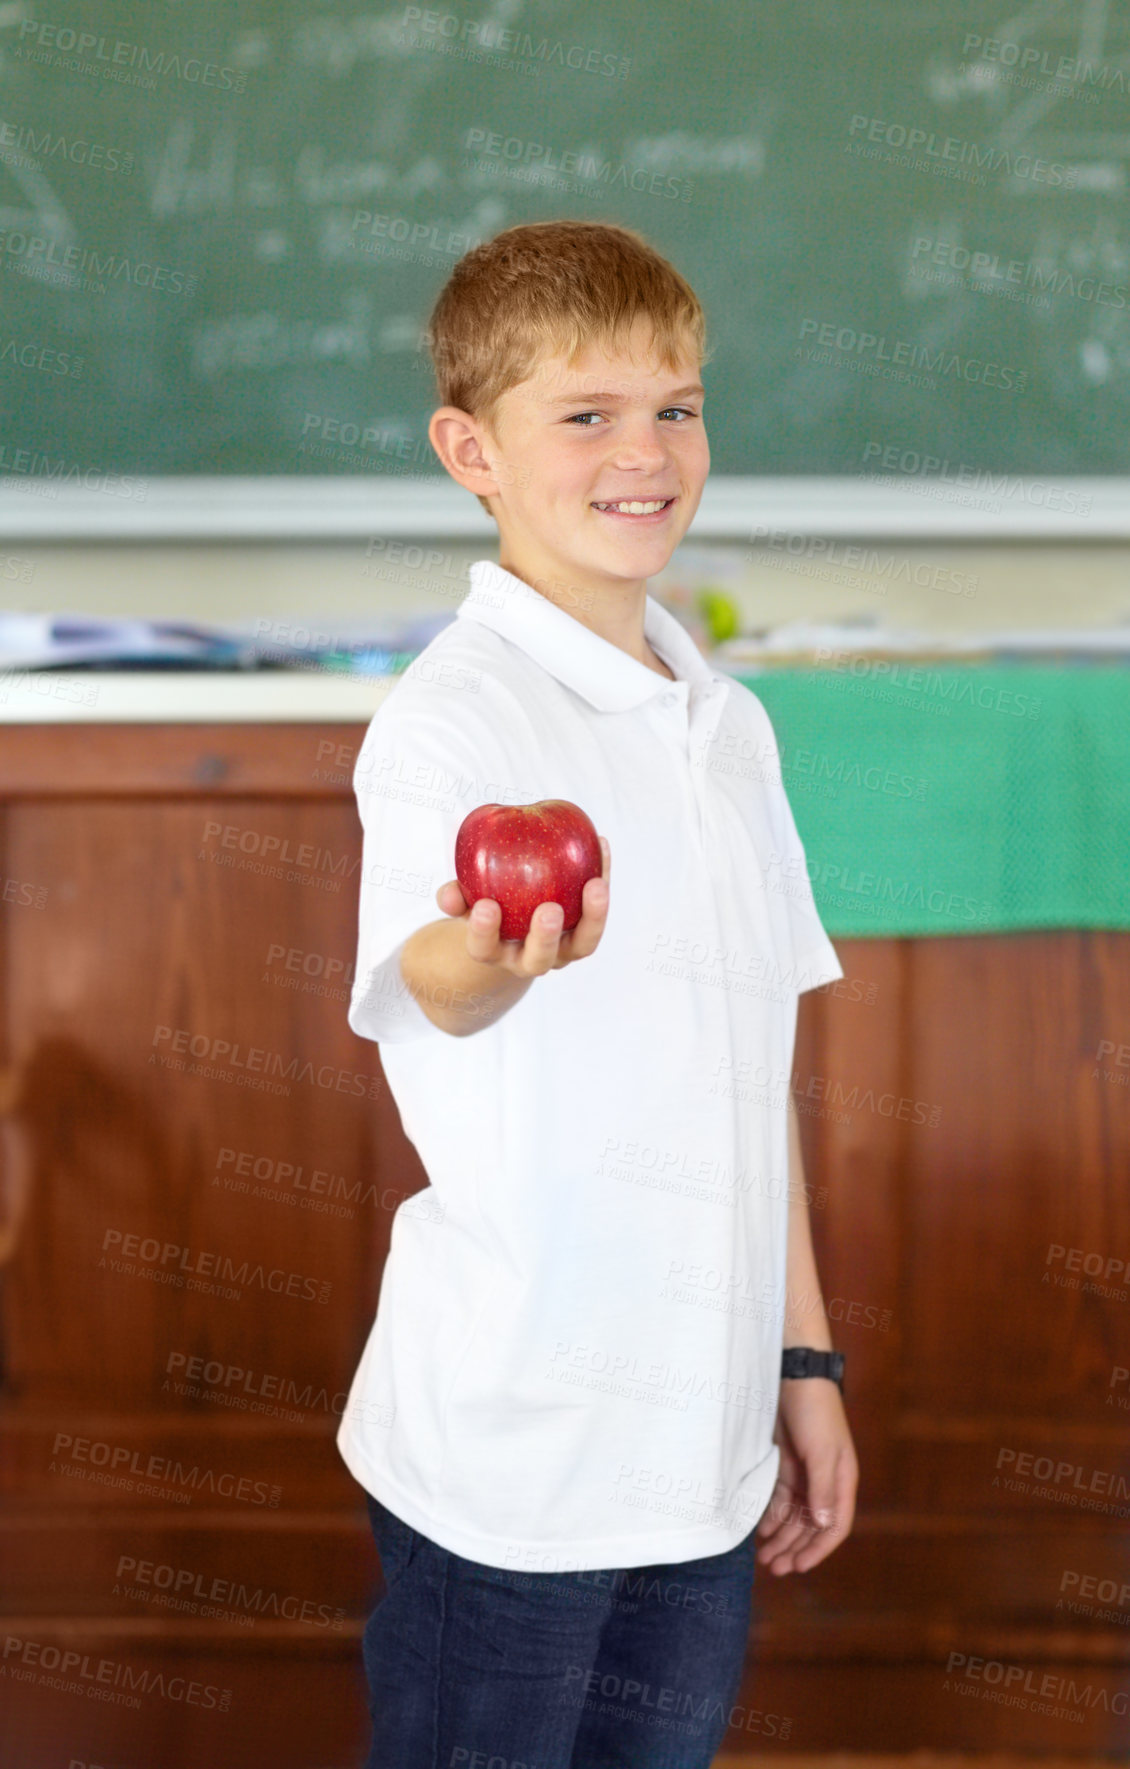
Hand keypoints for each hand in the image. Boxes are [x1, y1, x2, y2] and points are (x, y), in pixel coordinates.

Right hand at [434, 836, 610, 978]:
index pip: (485, 948)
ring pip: (582, 944)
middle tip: (549, 910)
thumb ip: (456, 896)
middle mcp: (530, 958)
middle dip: (545, 937)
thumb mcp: (467, 901)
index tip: (485, 906)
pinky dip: (603, 878)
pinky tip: (602, 845)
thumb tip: (448, 893)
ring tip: (595, 885)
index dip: (484, 931)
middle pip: (539, 958)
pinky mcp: (586, 934)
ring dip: (592, 917)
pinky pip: (598, 911)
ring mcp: (562, 951)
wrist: (516, 925)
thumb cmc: (488, 905)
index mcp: (495, 952)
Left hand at [755, 1379, 857, 1573]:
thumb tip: (825, 1526)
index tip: (798, 1568)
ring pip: (794, 1515)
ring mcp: (805, 1473)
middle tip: (774, 1569)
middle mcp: (825, 1481)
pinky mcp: (786, 1463)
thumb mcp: (821, 1451)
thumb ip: (823, 1489)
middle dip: (794, 1549)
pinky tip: (761, 1530)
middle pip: (811, 1526)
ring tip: (764, 1557)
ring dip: (782, 1537)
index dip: (818, 1550)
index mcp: (842, 1480)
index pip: (835, 1526)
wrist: (794, 1373)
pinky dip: (772, 1516)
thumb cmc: (814, 1410)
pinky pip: (780, 1498)